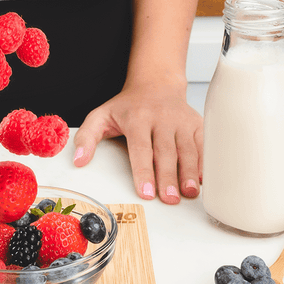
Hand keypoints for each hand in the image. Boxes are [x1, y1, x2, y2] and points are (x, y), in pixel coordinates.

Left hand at [73, 82, 201, 203]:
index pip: (141, 148)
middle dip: (168, 177)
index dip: (144, 172)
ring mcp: (182, 121)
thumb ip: (87, 137)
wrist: (155, 84)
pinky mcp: (197, 123)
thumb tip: (78, 160)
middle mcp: (162, 118)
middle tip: (169, 199)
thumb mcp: (100, 116)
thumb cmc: (127, 106)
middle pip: (166, 152)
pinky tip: (204, 179)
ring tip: (188, 193)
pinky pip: (203, 144)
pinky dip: (205, 162)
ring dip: (189, 173)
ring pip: (187, 149)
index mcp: (137, 118)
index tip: (146, 192)